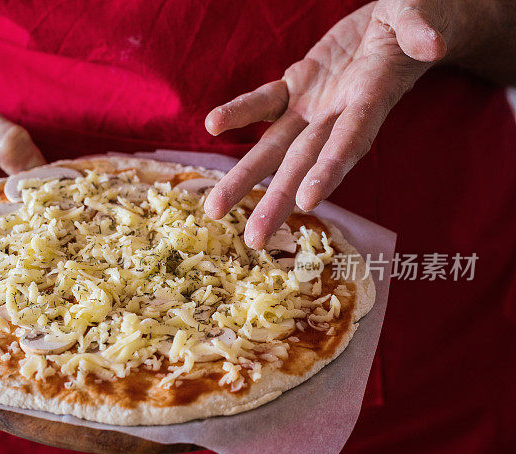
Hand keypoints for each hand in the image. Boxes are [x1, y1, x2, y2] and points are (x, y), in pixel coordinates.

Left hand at [204, 0, 453, 247]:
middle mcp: (340, 112)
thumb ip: (420, 27)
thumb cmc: (419, 14)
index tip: (308, 201)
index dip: (330, 168)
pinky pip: (264, 102)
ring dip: (245, 178)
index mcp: (374, 96)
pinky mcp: (296, 86)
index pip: (351, 139)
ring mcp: (314, 104)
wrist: (397, 21)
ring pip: (275, 146)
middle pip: (305, 161)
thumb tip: (432, 43)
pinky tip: (212, 126)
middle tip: (254, 240)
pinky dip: (239, 113)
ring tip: (214, 210)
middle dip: (279, 200)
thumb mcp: (421, 11)